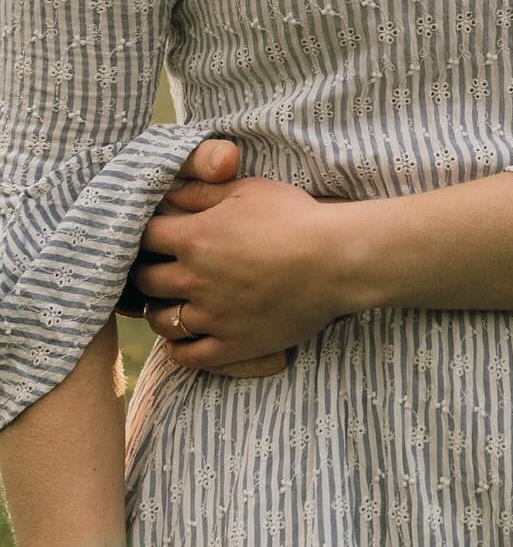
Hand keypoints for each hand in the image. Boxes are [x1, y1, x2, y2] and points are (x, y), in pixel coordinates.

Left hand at [130, 139, 349, 372]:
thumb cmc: (296, 218)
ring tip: (170, 301)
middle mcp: (194, 279)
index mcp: (194, 238)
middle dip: (144, 271)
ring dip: (159, 309)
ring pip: (161, 320)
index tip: (151, 234)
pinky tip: (186, 335)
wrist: (336, 261)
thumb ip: (203, 192)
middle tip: (154, 267)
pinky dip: (179, 347)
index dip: (142, 234)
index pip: (143, 237)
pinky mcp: (231, 344)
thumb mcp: (249, 191)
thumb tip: (169, 191)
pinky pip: (187, 355)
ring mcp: (211, 316)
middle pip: (144, 281)